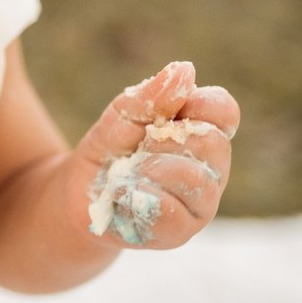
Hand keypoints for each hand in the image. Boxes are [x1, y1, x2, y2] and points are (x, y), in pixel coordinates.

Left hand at [69, 61, 239, 248]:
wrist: (77, 197)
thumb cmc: (108, 152)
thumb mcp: (121, 116)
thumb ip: (151, 96)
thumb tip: (184, 70)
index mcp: (205, 133)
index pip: (223, 110)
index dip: (199, 104)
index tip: (170, 110)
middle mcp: (212, 169)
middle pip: (209, 142)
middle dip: (162, 139)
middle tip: (137, 148)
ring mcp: (201, 203)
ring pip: (192, 177)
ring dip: (148, 169)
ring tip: (128, 173)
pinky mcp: (181, 231)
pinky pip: (170, 210)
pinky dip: (139, 197)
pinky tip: (124, 195)